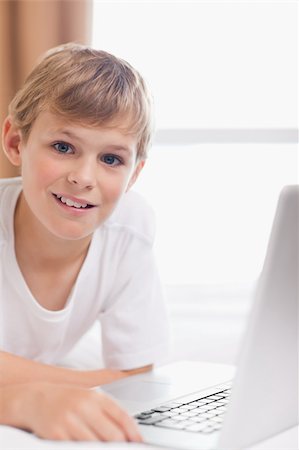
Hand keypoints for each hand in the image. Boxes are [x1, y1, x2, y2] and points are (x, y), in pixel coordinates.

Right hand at [16, 382, 142, 441]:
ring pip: (96, 446)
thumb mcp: (90, 399)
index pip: (122, 417)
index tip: (139, 443)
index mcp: (95, 397)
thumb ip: (109, 414)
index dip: (134, 433)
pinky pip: (76, 449)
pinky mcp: (56, 436)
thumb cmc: (68, 400)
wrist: (36, 399)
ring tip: (105, 448)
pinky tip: (86, 447)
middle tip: (123, 449)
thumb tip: (129, 435)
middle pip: (112, 436)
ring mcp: (69, 422)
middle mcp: (83, 407)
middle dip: (121, 447)